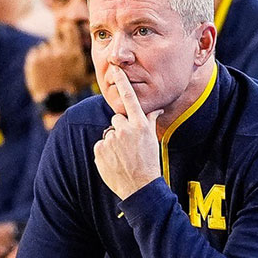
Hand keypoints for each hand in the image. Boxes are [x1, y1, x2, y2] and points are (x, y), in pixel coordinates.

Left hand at [24, 21, 88, 102]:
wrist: (55, 101)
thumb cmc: (72, 88)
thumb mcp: (87, 76)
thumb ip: (93, 64)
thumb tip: (103, 58)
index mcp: (73, 52)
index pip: (68, 27)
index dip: (66, 29)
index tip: (66, 33)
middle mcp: (59, 51)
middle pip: (56, 37)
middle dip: (57, 45)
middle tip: (58, 58)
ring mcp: (45, 55)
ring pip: (45, 46)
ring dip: (47, 53)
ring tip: (51, 67)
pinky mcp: (33, 60)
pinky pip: (35, 52)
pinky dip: (37, 58)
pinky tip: (43, 69)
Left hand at [94, 66, 162, 200]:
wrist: (139, 187)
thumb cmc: (149, 162)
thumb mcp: (152, 139)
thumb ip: (151, 120)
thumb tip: (158, 108)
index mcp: (139, 125)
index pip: (130, 99)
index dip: (122, 82)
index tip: (115, 70)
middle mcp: (125, 130)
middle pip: (117, 119)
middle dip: (121, 130)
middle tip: (129, 146)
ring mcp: (111, 140)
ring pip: (109, 133)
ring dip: (113, 142)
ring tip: (123, 156)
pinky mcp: (100, 150)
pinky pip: (100, 145)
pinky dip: (105, 152)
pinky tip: (115, 161)